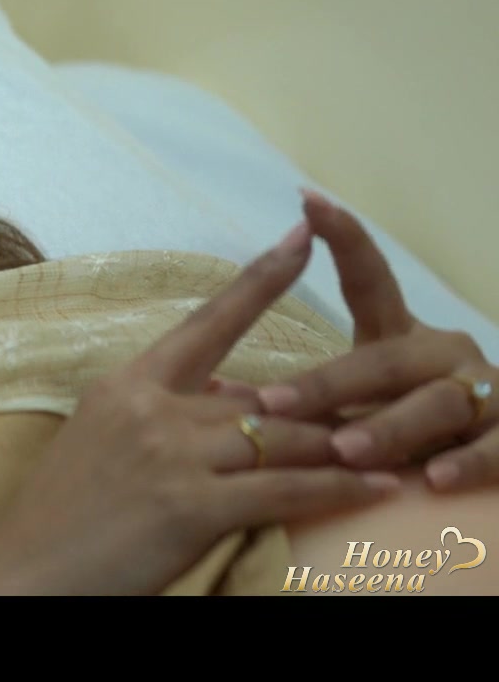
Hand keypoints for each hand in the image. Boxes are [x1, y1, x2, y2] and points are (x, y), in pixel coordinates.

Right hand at [0, 219, 399, 595]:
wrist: (23, 569)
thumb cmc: (58, 513)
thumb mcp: (99, 439)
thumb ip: (160, 413)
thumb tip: (223, 399)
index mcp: (126, 384)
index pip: (205, 322)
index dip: (260, 280)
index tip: (300, 239)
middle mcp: (152, 408)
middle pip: (262, 399)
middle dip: (321, 411)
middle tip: (371, 412)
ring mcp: (172, 455)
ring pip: (281, 440)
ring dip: (340, 450)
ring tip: (386, 453)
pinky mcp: (191, 506)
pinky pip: (283, 491)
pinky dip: (335, 489)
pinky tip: (371, 488)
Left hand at [238, 190, 496, 491]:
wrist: (496, 452)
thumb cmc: (403, 426)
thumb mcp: (352, 405)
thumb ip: (297, 396)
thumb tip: (212, 390)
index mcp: (398, 336)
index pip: (370, 280)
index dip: (343, 238)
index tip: (308, 202)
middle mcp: (442, 353)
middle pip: (385, 360)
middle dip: (328, 384)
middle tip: (274, 404)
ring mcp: (483, 392)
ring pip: (436, 403)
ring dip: (390, 426)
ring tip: (345, 449)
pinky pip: (494, 448)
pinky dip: (466, 462)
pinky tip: (435, 479)